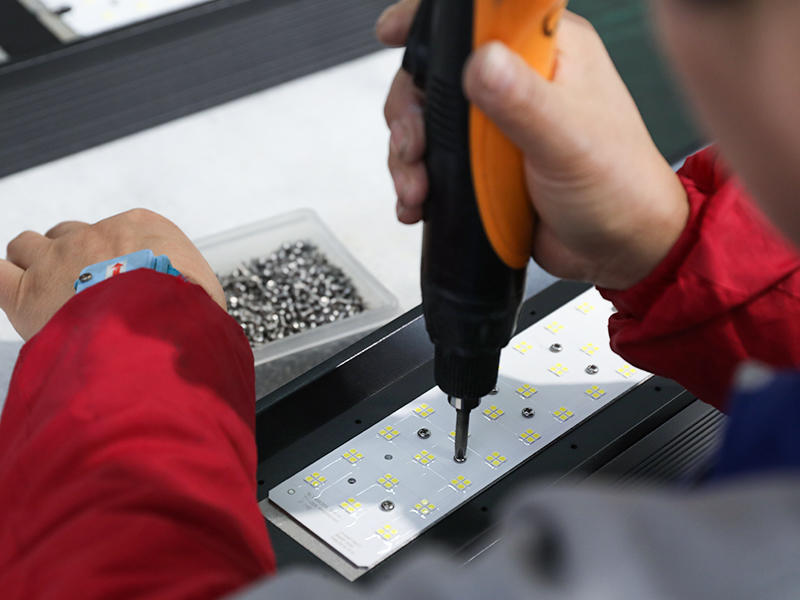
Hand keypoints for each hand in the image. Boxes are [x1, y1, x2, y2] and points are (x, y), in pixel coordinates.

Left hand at [0, 209, 225, 340]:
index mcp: (140, 228)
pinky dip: (1, 281)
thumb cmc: (189, 312)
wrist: (161, 330)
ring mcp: (56, 260)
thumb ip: (190, 288)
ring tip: (46, 294)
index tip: (121, 281)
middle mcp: (94, 236)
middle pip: (68, 235)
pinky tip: (10, 292)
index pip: (115, 234)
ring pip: (26, 246)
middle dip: (71, 258)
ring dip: (32, 265)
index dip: (114, 259)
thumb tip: (199, 308)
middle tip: (83, 290)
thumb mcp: (206, 290)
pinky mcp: (25, 293)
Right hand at [377, 3, 688, 289]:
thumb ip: (524, 101)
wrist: (618, 249)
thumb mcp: (568, 141)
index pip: (481, 12)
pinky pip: (435, 160)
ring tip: (418, 188)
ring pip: (427, 120)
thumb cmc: (617, 187)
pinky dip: (418, 181)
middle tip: (414, 144)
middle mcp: (517, 80)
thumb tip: (483, 62)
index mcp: (547, 50)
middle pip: (436, 72)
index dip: (431, 19)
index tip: (393, 32)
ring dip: (408, 155)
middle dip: (411, 111)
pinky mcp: (484, 162)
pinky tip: (419, 202)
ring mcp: (496, 124)